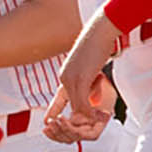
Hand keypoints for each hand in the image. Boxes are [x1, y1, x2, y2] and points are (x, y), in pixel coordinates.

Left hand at [44, 11, 118, 143]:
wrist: (100, 29)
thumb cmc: (98, 44)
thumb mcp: (91, 67)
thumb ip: (90, 84)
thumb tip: (93, 102)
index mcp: (66, 75)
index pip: (57, 99)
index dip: (53, 112)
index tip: (48, 122)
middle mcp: (65, 78)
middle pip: (69, 108)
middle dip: (80, 120)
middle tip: (98, 120)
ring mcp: (71, 79)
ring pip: (76, 109)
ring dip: (89, 118)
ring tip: (104, 118)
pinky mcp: (81, 79)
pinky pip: (83, 104)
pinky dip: (91, 113)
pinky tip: (102, 114)